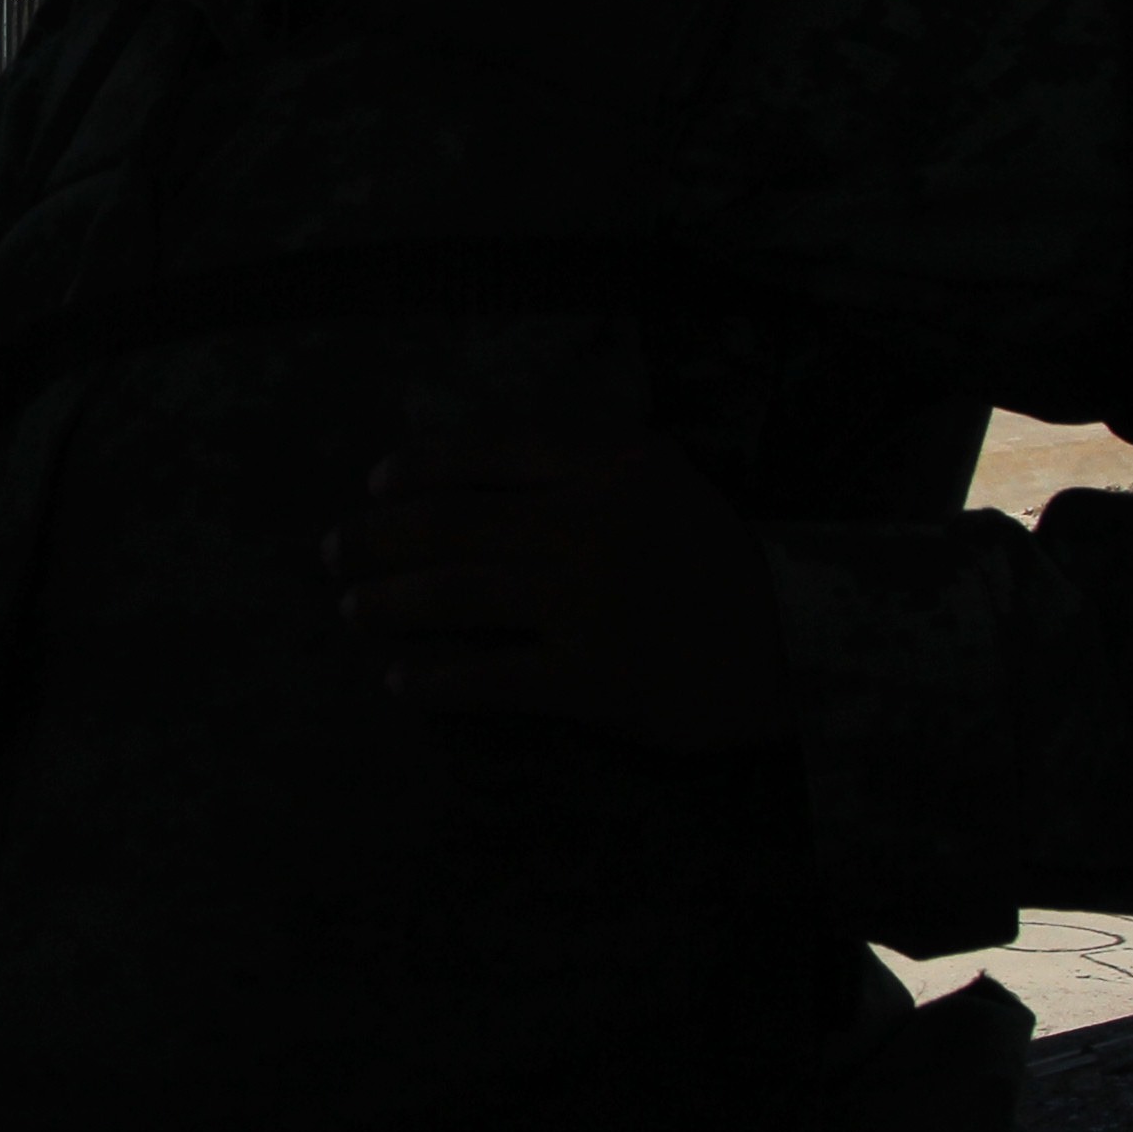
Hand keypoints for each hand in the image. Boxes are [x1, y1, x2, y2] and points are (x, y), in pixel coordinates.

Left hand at [324, 436, 790, 751]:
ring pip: (455, 595)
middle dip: (375, 540)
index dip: (420, 465)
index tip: (376, 485)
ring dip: (388, 604)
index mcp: (612, 465)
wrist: (797, 644)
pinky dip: (437, 681)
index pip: (489, 449)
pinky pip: (491, 678)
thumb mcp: (656, 480)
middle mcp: (596, 525)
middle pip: (451, 525)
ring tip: (354, 611)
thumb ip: (570, 462)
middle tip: (335, 554)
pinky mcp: (594, 679)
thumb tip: (451, 473)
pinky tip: (404, 683)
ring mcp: (592, 604)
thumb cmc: (709, 560)